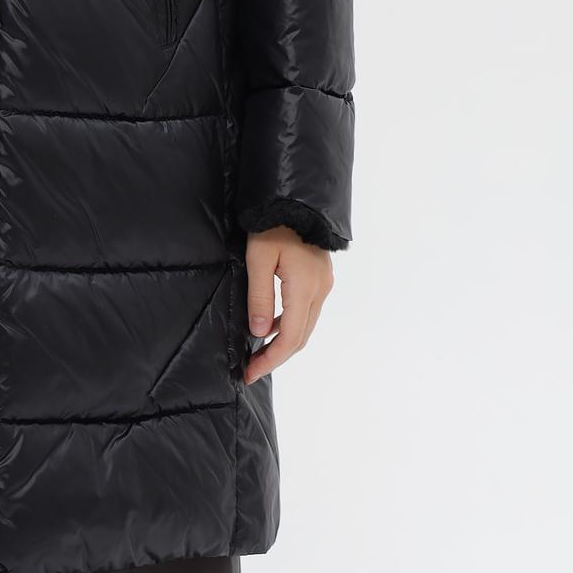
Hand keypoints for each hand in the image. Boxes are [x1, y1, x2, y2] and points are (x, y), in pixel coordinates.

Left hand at [242, 226, 333, 384]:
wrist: (295, 198)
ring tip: (259, 352)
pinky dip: (290, 323)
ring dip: (285, 341)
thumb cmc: (273, 224)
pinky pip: (307, 309)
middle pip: (302, 336)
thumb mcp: (258, 258)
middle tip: (252, 369)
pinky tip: (272, 325)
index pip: (291, 338)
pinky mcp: (320, 275)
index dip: (271, 359)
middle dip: (277, 356)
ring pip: (306, 324)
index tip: (250, 373)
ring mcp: (323, 282)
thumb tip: (260, 333)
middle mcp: (320, 289)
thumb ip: (260, 297)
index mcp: (305, 288)